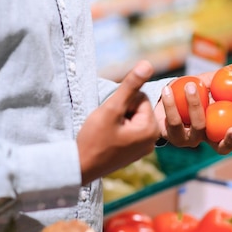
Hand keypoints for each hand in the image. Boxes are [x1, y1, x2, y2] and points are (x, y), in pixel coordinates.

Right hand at [77, 60, 159, 183]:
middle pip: (138, 109)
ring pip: (132, 119)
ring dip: (119, 120)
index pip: (140, 98)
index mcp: (151, 129)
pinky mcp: (134, 153)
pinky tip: (108, 140)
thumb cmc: (94, 138)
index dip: (122, 102)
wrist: (80, 167)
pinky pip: (129, 131)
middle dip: (122, 111)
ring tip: (107, 132)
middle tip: (108, 125)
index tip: (111, 117)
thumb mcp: (111, 108)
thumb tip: (148, 64)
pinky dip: (118, 131)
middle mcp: (152, 140)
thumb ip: (130, 86)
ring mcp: (143, 149)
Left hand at [155, 61, 231, 154]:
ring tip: (190, 85)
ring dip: (195, 104)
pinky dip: (171, 104)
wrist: (163, 96)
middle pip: (224, 147)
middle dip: (230, 139)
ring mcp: (191, 140)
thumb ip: (225, 75)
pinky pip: (174, 122)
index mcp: (223, 124)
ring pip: (198, 127)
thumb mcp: (207, 82)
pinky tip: (167, 90)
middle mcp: (209, 137)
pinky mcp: (173, 137)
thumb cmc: (190, 90)